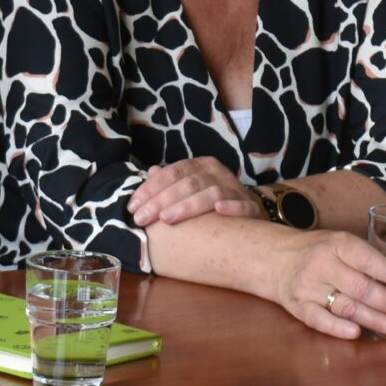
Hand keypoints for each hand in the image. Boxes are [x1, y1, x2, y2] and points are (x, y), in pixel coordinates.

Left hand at [128, 158, 263, 228]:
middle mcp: (217, 173)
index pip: (173, 173)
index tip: (133, 206)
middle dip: (161, 201)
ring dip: (188, 205)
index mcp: (201, 166)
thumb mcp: (191, 189)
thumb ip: (171, 182)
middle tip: (142, 218)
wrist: (252, 213)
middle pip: (187, 183)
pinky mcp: (251, 206)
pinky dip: (231, 207)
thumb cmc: (214, 202)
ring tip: (167, 219)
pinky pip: (242, 205)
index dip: (151, 188)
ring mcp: (235, 188)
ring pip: (210, 193)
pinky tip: (218, 211)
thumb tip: (149, 172)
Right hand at [266, 230, 385, 340]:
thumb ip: (368, 259)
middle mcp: (323, 264)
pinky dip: (338, 328)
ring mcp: (309, 287)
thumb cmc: (319, 252)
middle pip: (362, 288)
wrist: (276, 258)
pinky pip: (319, 320)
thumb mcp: (341, 243)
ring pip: (347, 307)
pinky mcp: (298, 306)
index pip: (368, 260)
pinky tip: (359, 334)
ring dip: (377, 321)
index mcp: (338, 244)